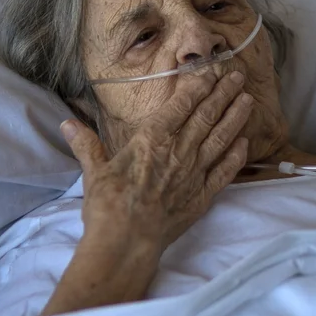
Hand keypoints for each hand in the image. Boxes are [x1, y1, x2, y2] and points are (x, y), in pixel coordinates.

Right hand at [65, 69, 255, 253]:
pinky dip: (236, 157)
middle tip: (238, 77)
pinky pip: (224, 173)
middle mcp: (178, 152)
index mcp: (151, 140)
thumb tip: (67, 123)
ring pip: (220, 139)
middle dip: (223, 95)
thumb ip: (87, 144)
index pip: (180, 106)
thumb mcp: (94, 171)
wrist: (126, 243)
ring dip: (235, 118)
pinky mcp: (202, 197)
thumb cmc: (107, 206)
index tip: (212, 71)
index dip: (198, 87)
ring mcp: (194, 174)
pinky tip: (245, 144)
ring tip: (248, 100)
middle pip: (206, 117)